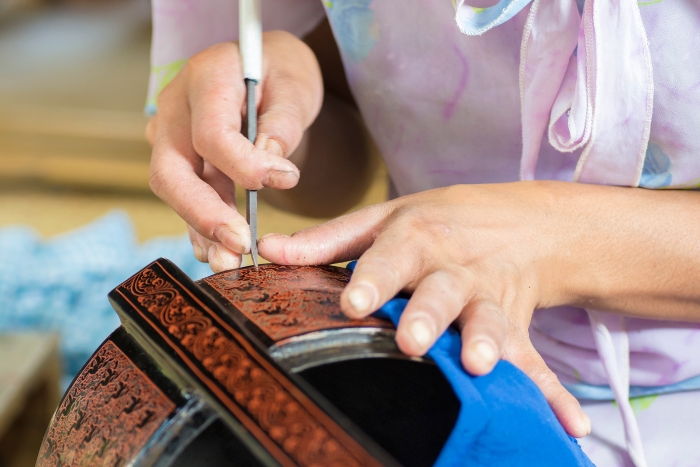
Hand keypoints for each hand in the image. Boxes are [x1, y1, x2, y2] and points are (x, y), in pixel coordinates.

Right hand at [147, 31, 322, 271]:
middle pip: (172, 171)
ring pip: (175, 190)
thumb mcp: (296, 86)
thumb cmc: (282, 71)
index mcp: (206, 77)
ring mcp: (171, 133)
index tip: (286, 181)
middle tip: (238, 247)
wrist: (266, 69)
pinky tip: (219, 251)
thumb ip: (284, 124)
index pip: (212, 134)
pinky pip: (187, 195)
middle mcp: (176, 106)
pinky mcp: (182, 157)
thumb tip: (273, 172)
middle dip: (204, 214)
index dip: (246, 166)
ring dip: (202, 229)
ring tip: (230, 262)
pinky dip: (203, 224)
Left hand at [258, 182, 591, 437]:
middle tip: (413, 341)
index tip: (354, 304)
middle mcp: (454, 269)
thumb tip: (267, 251)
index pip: (390, 256)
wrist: (522, 220)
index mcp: (417, 238)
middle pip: (441, 292)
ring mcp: (489, 298)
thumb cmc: (439, 221)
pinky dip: (551, 391)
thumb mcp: (385, 217)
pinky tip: (568, 424)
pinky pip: (534, 359)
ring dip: (488, 344)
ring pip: (488, 322)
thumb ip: (328, 239)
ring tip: (481, 367)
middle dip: (428, 315)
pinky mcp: (515, 326)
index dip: (372, 280)